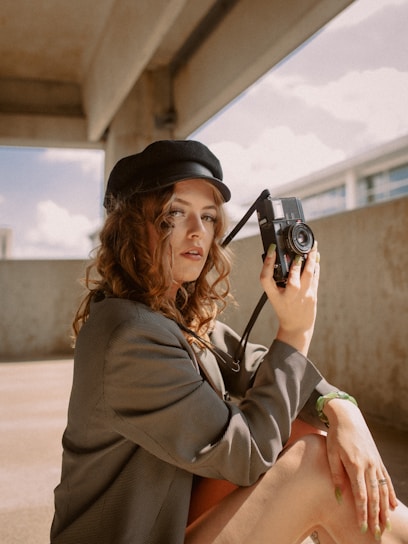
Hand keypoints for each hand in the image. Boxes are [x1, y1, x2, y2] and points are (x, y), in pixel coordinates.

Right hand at [259, 242, 319, 354]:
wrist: (297, 326)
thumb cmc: (284, 309)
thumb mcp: (274, 296)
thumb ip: (276, 279)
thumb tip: (285, 257)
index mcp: (273, 295)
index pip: (266, 278)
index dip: (268, 263)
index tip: (272, 250)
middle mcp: (288, 296)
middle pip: (292, 279)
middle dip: (296, 264)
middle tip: (299, 250)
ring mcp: (302, 297)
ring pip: (308, 275)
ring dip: (311, 260)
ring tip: (313, 247)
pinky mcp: (313, 295)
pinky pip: (315, 277)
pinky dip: (316, 266)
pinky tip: (316, 257)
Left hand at [324, 399, 397, 537]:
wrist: (348, 416)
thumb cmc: (335, 435)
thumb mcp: (331, 453)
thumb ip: (336, 475)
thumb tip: (338, 497)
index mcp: (355, 465)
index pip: (360, 494)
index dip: (362, 512)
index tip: (362, 526)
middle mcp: (368, 465)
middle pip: (374, 496)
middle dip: (375, 516)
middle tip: (377, 533)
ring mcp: (375, 463)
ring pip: (383, 490)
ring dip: (385, 509)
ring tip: (386, 524)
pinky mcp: (377, 459)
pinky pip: (386, 480)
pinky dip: (390, 494)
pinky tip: (393, 506)